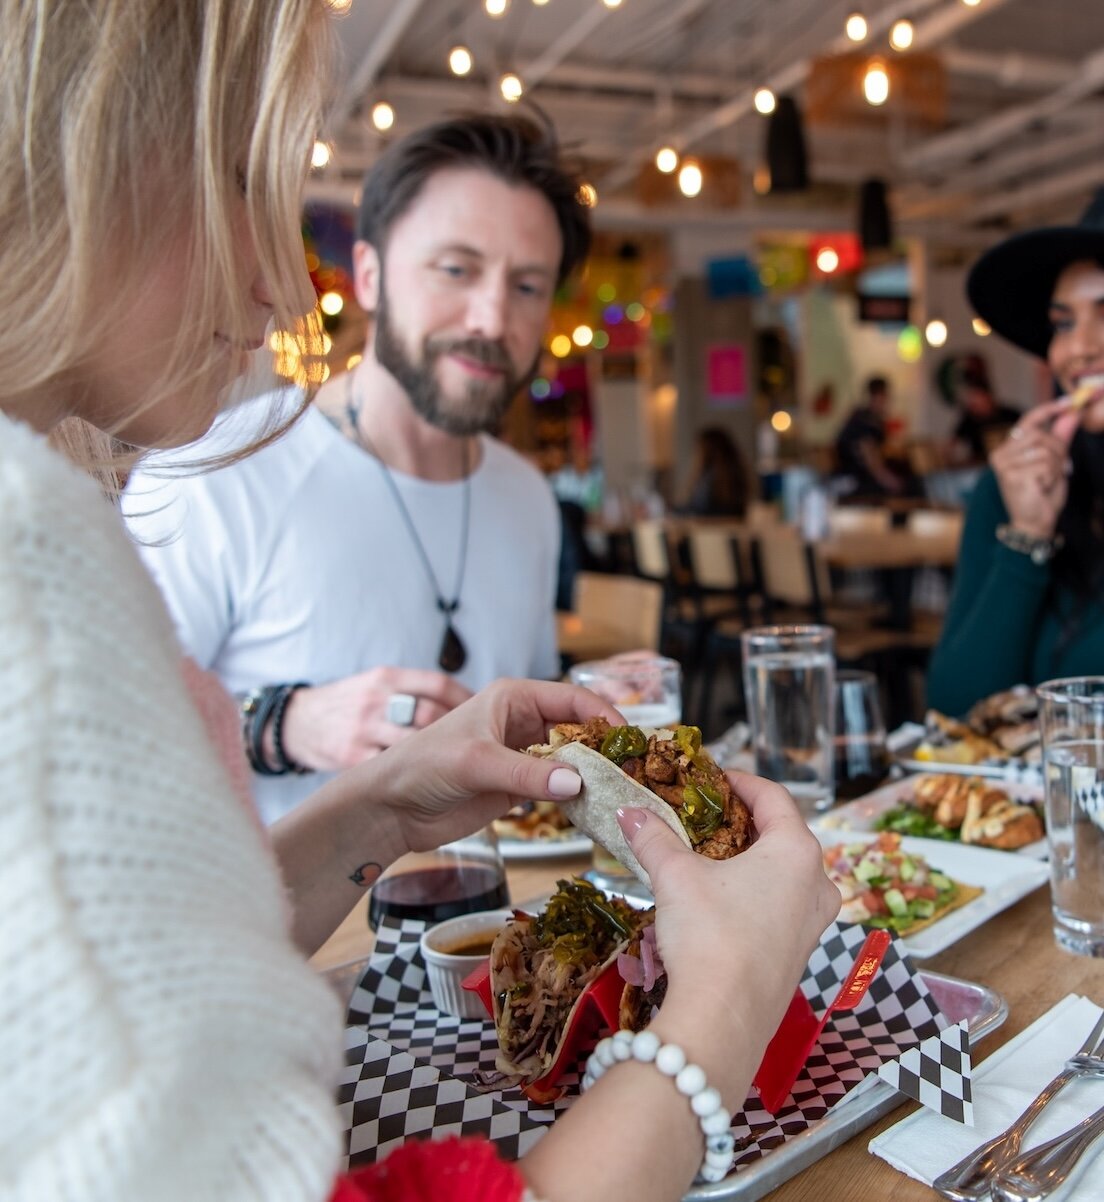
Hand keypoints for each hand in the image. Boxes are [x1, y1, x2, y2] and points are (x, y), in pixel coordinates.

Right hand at [280, 667, 472, 770]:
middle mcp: (376, 700)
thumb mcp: (379, 686)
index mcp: (388, 678)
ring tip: (459, 768)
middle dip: (460, 734)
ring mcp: (363, 729)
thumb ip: (416, 695)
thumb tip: (469, 708)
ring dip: (439, 758)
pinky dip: (412, 777)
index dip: (467, 703)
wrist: (296, 724)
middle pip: (430, 715)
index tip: (485, 719)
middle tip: (480, 749)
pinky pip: (391, 769)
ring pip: (413, 743)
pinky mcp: (352, 758)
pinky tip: (426, 782)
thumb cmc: (348, 707)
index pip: (439, 686)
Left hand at [368, 678, 621, 853]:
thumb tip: (577, 783)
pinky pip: (558, 789)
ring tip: (624, 793)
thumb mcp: (476, 763)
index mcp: (514, 698)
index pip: (572, 698)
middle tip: (635, 771)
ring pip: (572, 761)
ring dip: (594, 776)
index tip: (629, 740)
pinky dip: (577, 798)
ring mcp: (523, 757)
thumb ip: (526, 774)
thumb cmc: (424, 766)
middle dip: (605, 748)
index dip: (603, 715)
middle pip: (578, 730)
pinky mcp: (518, 788)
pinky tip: (596, 810)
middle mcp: (523, 723)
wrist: (392, 808)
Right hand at [619, 773, 839, 1101]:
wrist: (722, 1020)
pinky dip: (756, 895)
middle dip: (744, 824)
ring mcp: (813, 924)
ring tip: (711, 859)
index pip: (773, 797)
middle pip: (783, 835)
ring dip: (751, 862)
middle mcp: (817, 884)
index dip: (741, 782)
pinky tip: (721, 903)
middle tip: (708, 818)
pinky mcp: (799, 955)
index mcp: (796, 851)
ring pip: (786, 875)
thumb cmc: (710, 937)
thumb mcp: (675, 876)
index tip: (714, 779)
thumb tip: (629, 813)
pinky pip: (782, 908)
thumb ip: (653, 837)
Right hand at [990, 400, 1076, 539]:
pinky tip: (1042, 488)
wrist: (1034, 523)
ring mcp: (1003, 465)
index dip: (1048, 410)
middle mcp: (1000, 454)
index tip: (1068, 402)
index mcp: (1008, 449)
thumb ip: (1060, 438)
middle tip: (1060, 469)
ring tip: (1047, 481)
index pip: (1027, 422)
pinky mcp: (1012, 475)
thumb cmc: (1042, 495)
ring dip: (1055, 466)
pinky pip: (1045, 465)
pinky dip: (1051, 477)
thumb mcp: (1054, 462)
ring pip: (1045, 450)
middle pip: (1041, 436)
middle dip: (1058, 450)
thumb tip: (1071, 414)